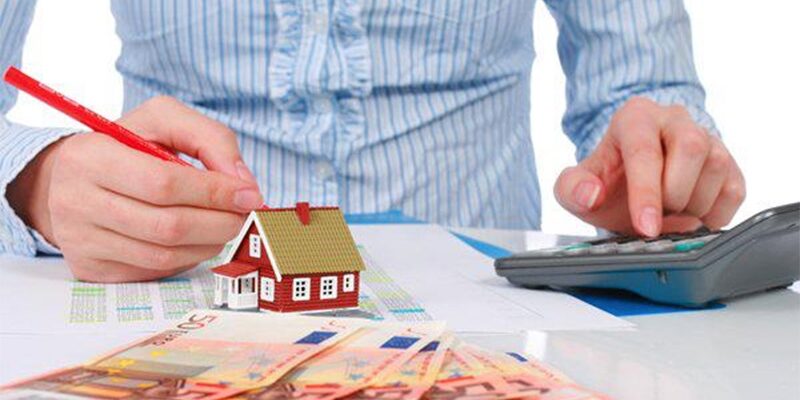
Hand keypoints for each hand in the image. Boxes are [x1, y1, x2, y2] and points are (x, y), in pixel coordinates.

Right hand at [7, 96, 263, 281]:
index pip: (164, 183)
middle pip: (168, 226)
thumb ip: (209, 138)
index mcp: (91, 157)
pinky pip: (153, 271)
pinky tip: (195, 240)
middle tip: (242, 214)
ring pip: (164, 255)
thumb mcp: (163, 120)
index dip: (214, 192)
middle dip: (220, 222)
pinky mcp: (89, 268)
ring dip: (209, 244)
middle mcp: (76, 201)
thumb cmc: (125, 144)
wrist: (68, 177)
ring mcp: (80, 240)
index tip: (249, 194)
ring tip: (224, 226)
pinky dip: (186, 258)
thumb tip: (243, 183)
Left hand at [554, 97, 745, 236]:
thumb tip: (590, 195)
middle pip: (690, 147)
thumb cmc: (607, 181)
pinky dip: (714, 214)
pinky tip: (690, 218)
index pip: (644, 151)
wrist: (630, 182)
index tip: (646, 228)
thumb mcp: (575, 187)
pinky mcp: (729, 162)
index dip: (646, 193)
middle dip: (673, 194)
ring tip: (669, 214)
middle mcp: (674, 119)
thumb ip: (572, 190)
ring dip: (693, 205)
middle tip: (654, 215)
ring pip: (717, 166)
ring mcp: (707, 137)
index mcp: (635, 117)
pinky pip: (734, 189)